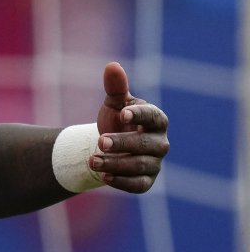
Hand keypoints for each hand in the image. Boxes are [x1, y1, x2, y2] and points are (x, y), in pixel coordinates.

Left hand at [91, 61, 168, 192]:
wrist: (110, 146)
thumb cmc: (117, 120)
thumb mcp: (114, 103)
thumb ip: (115, 87)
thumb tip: (112, 66)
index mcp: (155, 120)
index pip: (153, 117)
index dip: (140, 115)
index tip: (123, 114)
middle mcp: (159, 142)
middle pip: (145, 144)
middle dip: (122, 143)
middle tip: (100, 141)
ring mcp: (154, 162)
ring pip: (141, 165)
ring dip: (116, 163)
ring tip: (92, 159)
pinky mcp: (146, 180)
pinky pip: (139, 185)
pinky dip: (122, 181)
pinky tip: (103, 176)